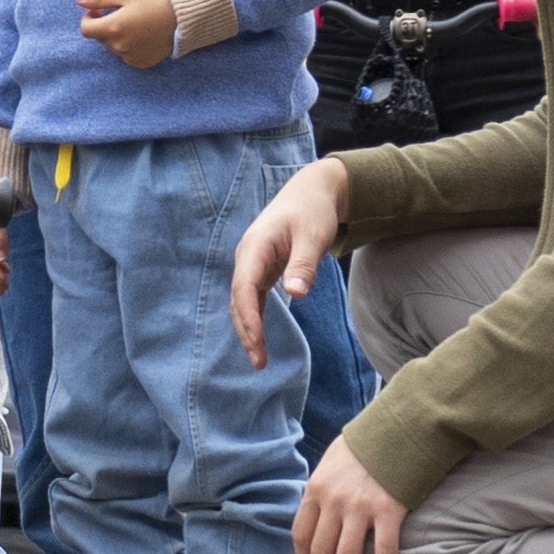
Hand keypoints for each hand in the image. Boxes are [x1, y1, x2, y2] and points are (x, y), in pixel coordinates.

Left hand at [75, 0, 176, 67]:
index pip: (86, 30)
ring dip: (117, 36)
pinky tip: (142, 35)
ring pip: (113, 47)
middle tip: (121, 13)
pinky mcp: (141, 63)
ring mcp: (130, 57)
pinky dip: (129, 46)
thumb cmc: (153, 2)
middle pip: (100, 37)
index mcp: (113, 28)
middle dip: (104, 25)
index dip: (88, 18)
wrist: (183, 18)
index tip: (98, 10)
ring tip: (135, 23)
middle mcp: (120, 46)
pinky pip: (126, 55)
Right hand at [229, 156, 350, 366]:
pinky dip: (254, 318)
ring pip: (243, 301)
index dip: (248, 315)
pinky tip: (259, 338)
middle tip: (258, 361)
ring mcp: (252, 262)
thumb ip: (303, 265)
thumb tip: (295, 294)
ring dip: (248, 328)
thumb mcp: (313, 236)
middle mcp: (248, 256)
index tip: (257, 339)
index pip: (245, 286)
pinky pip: (252, 297)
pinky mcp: (261, 268)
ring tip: (258, 358)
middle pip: (240, 299)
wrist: (311, 192)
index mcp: (256, 246)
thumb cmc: (312, 211)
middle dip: (246, 331)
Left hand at [293, 435, 408, 553]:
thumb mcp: (330, 463)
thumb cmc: (365, 447)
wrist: (398, 429)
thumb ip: (322, 491)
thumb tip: (317, 519)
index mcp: (316, 490)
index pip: (301, 536)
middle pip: (321, 553)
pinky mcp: (388, 511)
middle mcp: (334, 501)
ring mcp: (360, 507)